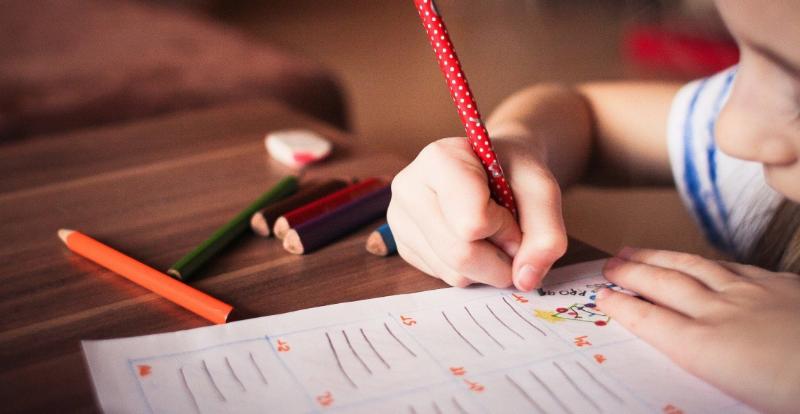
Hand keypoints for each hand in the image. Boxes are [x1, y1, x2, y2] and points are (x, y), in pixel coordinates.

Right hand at [388, 137, 566, 289]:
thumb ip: (546, 233)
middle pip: (461, 254)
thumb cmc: (514, 172)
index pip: (473, 222)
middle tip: (511, 236)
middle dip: (500, 258)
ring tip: (491, 234)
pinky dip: (471, 270)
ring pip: (453, 272)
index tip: (511, 210)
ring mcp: (400, 219)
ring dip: (488, 267)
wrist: (493, 168)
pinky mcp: (403, 246)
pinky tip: (472, 241)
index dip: (505, 228)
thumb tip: (525, 280)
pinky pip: (444, 277)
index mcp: (438, 159)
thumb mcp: (542, 190)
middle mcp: (408, 187)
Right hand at [597, 247, 799, 413]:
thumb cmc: (791, 393)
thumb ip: (706, 369)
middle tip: (608, 263)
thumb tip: (685, 356)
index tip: (600, 296)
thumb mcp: (737, 397)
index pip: (650, 320)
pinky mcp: (780, 286)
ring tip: (636, 251)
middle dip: (631, 273)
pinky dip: (705, 261)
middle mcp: (721, 314)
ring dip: (659, 258)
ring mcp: (751, 294)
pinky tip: (700, 260)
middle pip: (664, 285)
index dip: (622, 306)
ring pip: (693, 267)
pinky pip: (731, 266)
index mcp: (706, 348)